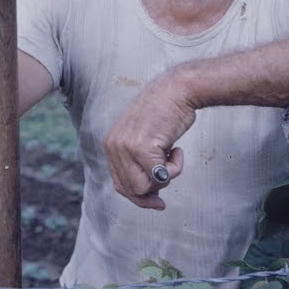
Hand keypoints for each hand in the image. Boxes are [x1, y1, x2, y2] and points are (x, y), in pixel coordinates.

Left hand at [103, 73, 194, 210]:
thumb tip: (148, 196)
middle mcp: (114, 146)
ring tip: (172, 156)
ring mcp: (127, 148)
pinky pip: (162, 177)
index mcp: (111, 144)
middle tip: (169, 174)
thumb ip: (137, 161)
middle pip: (131, 190)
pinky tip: (177, 150)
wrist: (178, 89)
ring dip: (164, 178)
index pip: (119, 183)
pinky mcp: (143, 148)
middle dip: (153, 190)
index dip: (139, 195)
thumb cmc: (166, 112)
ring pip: (144, 187)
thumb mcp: (142, 137)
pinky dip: (175, 168)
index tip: (156, 200)